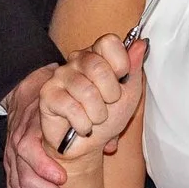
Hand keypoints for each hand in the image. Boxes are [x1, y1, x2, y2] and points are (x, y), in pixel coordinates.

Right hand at [2, 65, 88, 187]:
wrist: (27, 97)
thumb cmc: (56, 104)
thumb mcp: (71, 105)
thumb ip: (90, 124)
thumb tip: (110, 146)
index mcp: (31, 129)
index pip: (29, 151)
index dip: (44, 167)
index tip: (64, 178)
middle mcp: (17, 148)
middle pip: (26, 179)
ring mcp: (12, 162)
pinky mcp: (11, 172)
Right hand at [37, 36, 148, 167]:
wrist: (88, 145)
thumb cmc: (108, 118)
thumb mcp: (130, 94)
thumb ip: (134, 68)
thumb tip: (141, 43)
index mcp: (98, 55)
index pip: (108, 42)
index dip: (120, 63)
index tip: (121, 80)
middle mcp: (77, 61)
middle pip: (98, 67)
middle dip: (111, 94)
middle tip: (108, 105)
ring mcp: (60, 76)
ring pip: (86, 91)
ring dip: (97, 114)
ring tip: (94, 118)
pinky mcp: (48, 94)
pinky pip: (70, 107)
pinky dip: (82, 123)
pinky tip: (81, 125)